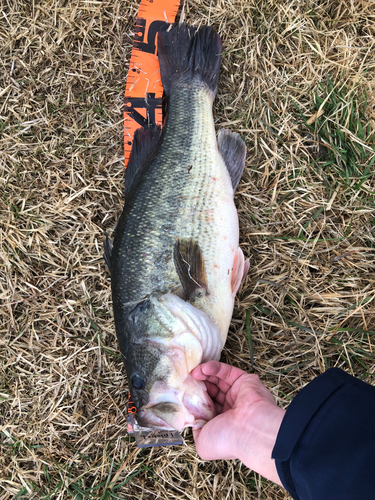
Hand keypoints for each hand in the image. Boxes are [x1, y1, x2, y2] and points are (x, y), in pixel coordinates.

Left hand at [191, 361, 284, 484]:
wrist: (251, 429)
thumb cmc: (227, 439)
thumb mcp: (203, 444)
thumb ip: (196, 431)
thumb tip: (193, 420)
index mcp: (222, 422)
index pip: (206, 405)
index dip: (195, 398)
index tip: (183, 392)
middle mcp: (230, 407)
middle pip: (211, 390)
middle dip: (198, 384)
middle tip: (187, 380)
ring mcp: (238, 393)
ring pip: (218, 379)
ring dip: (204, 374)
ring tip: (194, 373)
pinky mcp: (244, 380)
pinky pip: (227, 371)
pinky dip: (214, 368)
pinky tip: (204, 369)